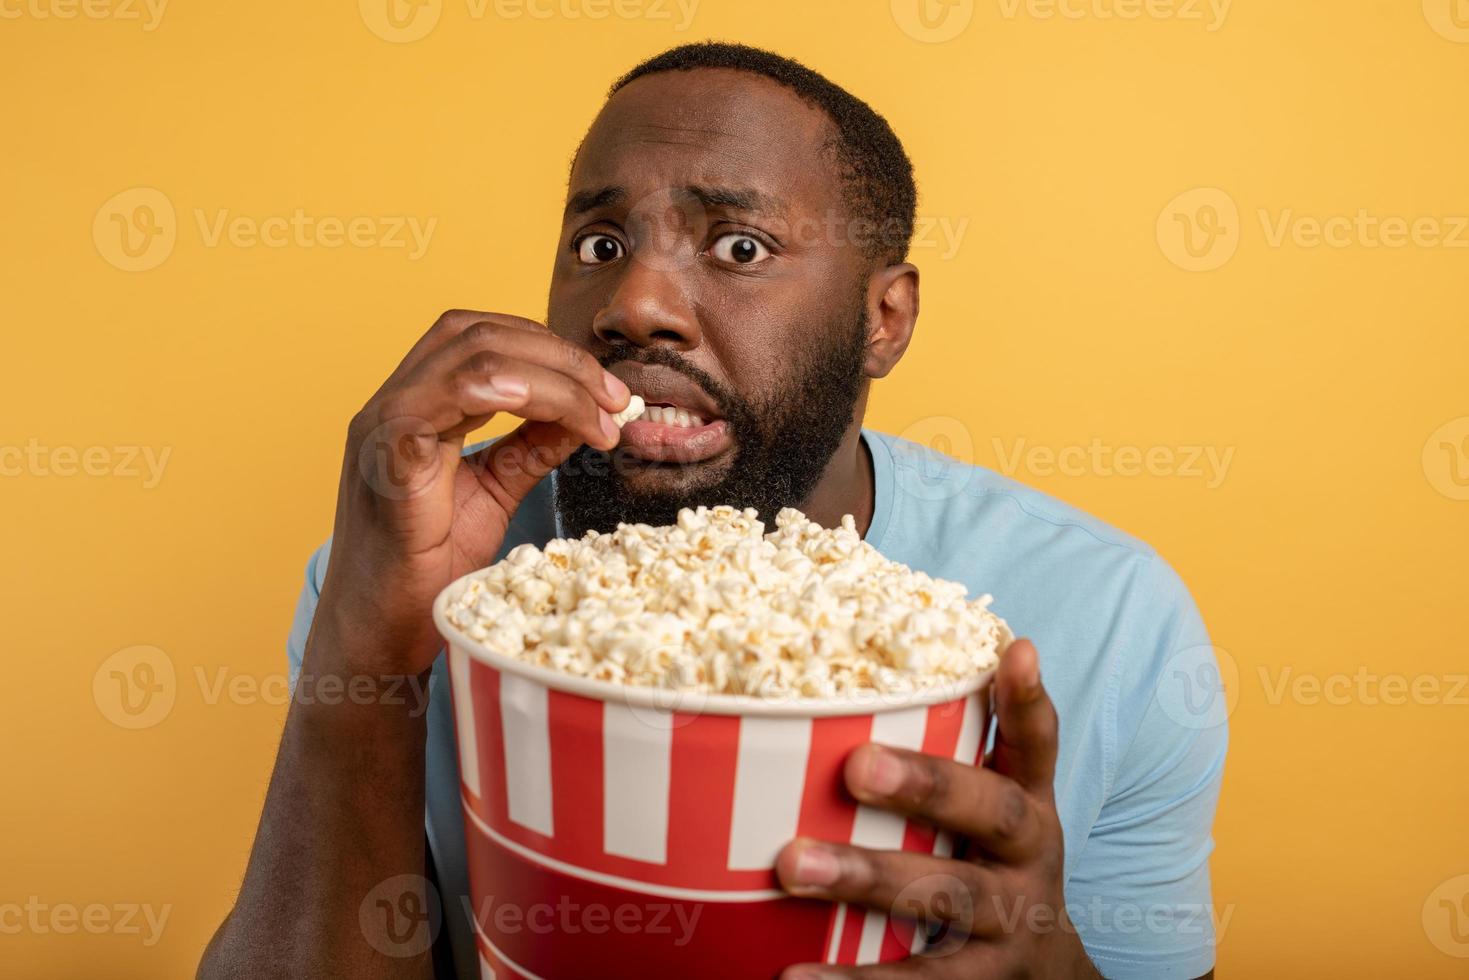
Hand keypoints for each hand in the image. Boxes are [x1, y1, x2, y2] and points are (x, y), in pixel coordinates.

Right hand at [312, 309, 629, 676]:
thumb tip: (588, 412)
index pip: (480, 337)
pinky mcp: (387, 460)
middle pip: (478, 333)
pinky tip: (553, 416)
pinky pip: (443, 399)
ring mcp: (382, 427)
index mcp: (414, 405)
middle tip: (615, 398)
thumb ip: (532, 446)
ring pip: (470, 357)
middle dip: (560, 357)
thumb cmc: (425, 569)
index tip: (607, 390)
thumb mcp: (494, 492)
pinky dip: (506, 393)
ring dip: (550, 377)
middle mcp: (391, 403)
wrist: (379, 635)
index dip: (549, 350)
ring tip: (599, 414)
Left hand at [775, 640, 1099, 978]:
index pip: (1036, 746)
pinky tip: (794, 976)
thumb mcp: (997, 811)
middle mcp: (1029, 862)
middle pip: (989, 816)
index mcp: (1030, 809)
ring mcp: (1008, 928)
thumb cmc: (992, 869)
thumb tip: (937, 661)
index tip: (1014, 654)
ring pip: (945, 898)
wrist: (1044, 978)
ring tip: (793, 866)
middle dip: (925, 787)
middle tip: (854, 766)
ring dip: (867, 878)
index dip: (1027, 702)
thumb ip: (970, 748)